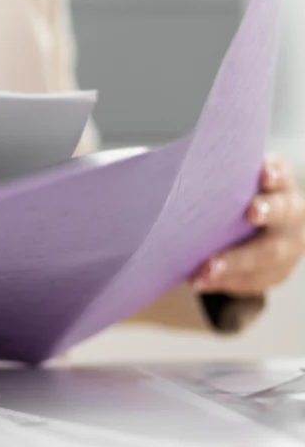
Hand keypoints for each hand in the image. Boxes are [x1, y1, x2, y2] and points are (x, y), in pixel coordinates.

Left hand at [192, 156, 304, 295]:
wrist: (253, 234)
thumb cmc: (228, 200)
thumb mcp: (226, 185)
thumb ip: (210, 178)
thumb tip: (157, 164)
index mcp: (278, 185)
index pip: (280, 174)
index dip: (275, 173)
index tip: (264, 173)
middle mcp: (290, 213)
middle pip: (284, 213)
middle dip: (268, 212)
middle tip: (252, 212)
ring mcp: (288, 245)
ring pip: (269, 255)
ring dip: (237, 261)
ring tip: (206, 269)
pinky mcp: (276, 272)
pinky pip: (254, 280)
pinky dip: (225, 282)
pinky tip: (200, 282)